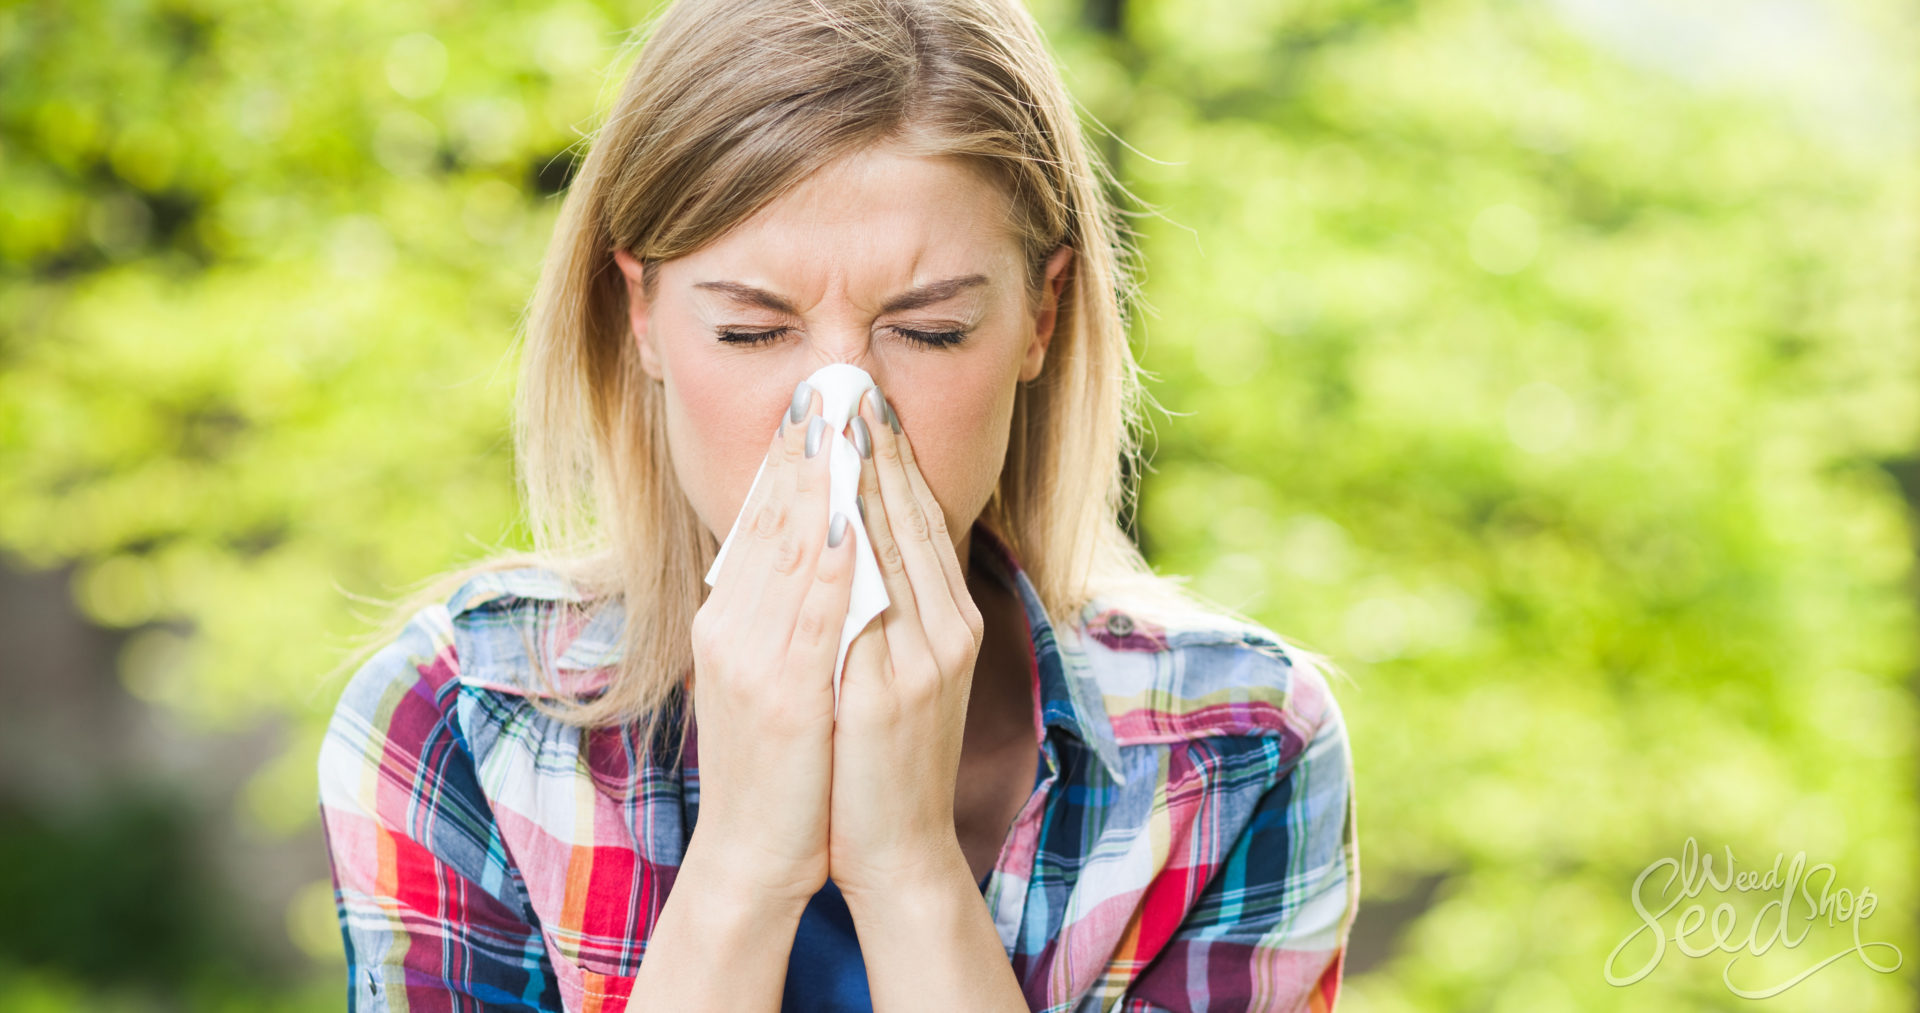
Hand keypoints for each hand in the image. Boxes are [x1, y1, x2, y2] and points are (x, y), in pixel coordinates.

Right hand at [687, 382, 857, 908]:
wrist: (757, 854)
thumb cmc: (780, 766)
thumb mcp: (770, 675)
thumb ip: (782, 614)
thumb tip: (809, 552)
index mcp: (729, 620)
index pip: (761, 520)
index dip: (789, 456)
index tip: (815, 399)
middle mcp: (732, 628)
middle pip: (771, 519)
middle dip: (803, 448)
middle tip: (827, 380)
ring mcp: (753, 659)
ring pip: (789, 550)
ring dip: (816, 480)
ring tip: (837, 419)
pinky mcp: (784, 693)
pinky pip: (811, 611)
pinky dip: (826, 557)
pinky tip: (844, 513)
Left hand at [827, 384, 985, 900]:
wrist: (894, 846)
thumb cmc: (879, 759)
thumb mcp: (891, 671)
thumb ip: (882, 608)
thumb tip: (850, 540)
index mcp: (947, 621)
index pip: (917, 518)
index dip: (889, 455)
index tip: (859, 399)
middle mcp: (947, 628)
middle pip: (911, 517)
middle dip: (877, 446)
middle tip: (847, 380)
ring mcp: (927, 657)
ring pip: (896, 546)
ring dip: (864, 477)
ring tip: (836, 418)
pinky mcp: (899, 688)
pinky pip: (876, 601)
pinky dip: (856, 549)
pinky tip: (834, 507)